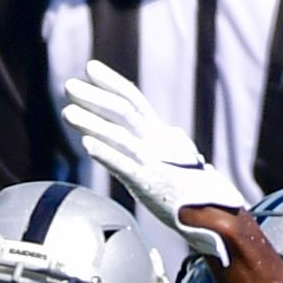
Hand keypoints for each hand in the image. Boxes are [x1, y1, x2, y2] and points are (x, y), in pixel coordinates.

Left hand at [59, 61, 245, 263]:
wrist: (214, 215)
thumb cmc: (188, 189)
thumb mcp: (168, 159)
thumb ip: (150, 144)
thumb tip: (139, 132)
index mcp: (160, 134)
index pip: (134, 99)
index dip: (112, 82)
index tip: (90, 67)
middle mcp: (156, 142)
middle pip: (125, 111)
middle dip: (96, 96)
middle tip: (69, 85)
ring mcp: (154, 161)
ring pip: (121, 135)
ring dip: (93, 123)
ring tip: (68, 113)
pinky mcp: (151, 184)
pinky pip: (125, 166)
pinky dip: (106, 154)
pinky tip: (87, 145)